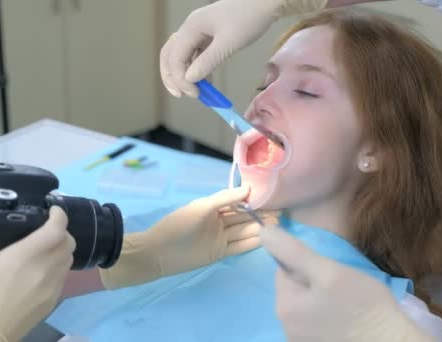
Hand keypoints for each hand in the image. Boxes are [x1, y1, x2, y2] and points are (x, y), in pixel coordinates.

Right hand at [0, 197, 75, 341]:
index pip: (57, 229)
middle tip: (45, 227)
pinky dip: (58, 266)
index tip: (52, 209)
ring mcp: (52, 288)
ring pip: (69, 259)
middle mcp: (45, 270)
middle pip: (69, 242)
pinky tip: (40, 269)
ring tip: (43, 246)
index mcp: (24, 257)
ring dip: (61, 248)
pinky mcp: (53, 301)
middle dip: (61, 230)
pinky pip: (64, 276)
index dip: (60, 215)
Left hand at [100, 186, 279, 288]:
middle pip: (244, 217)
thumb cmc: (177, 226)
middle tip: (282, 213)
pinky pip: (240, 246)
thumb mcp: (200, 208)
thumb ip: (224, 199)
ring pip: (244, 231)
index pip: (238, 202)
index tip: (272, 198)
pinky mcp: (220, 253)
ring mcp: (220, 238)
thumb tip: (248, 189)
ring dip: (260, 229)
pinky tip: (266, 239)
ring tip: (278, 226)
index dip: (254, 200)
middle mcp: (219, 221)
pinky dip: (252, 242)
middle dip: (261, 215)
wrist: (159, 253)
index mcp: (213, 207)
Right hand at [160, 0, 328, 97]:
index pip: (175, 57)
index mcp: (191, 27)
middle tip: (182, 95)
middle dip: (173, 77)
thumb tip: (189, 79)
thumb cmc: (248, 20)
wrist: (265, 3)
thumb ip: (207, 62)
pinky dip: (197, 69)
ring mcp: (199, 32)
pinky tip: (205, 82)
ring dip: (184, 75)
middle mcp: (190, 29)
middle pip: (170, 55)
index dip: (180, 78)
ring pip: (182, 56)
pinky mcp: (208, 36)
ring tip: (195, 92)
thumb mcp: (228, 43)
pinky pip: (196, 55)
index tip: (194, 94)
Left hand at [260, 225, 432, 341]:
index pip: (284, 270)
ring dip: (322, 299)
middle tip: (341, 286)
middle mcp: (286, 327)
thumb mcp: (328, 271)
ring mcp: (301, 340)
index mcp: (284, 307)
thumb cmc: (362, 305)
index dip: (307, 264)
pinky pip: (317, 322)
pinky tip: (346, 318)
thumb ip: (294, 252)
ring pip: (307, 306)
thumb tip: (263, 232)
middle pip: (295, 289)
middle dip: (314, 282)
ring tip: (347, 302)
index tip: (329, 270)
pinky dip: (329, 316)